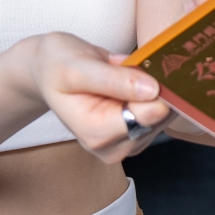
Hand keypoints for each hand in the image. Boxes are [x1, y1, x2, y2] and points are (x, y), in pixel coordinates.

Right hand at [21, 33, 168, 163]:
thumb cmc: (58, 67)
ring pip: (165, 114)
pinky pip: (162, 111)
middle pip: (159, 117)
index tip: (142, 66)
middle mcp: (115, 147)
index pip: (148, 115)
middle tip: (128, 67)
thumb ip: (113, 80)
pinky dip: (153, 91)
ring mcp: (128, 143)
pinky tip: (130, 82)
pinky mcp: (138, 134)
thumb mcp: (77, 68)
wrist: (50, 71)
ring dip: (153, 88)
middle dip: (153, 87)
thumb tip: (152, 90)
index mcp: (98, 135)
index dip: (155, 87)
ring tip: (123, 75)